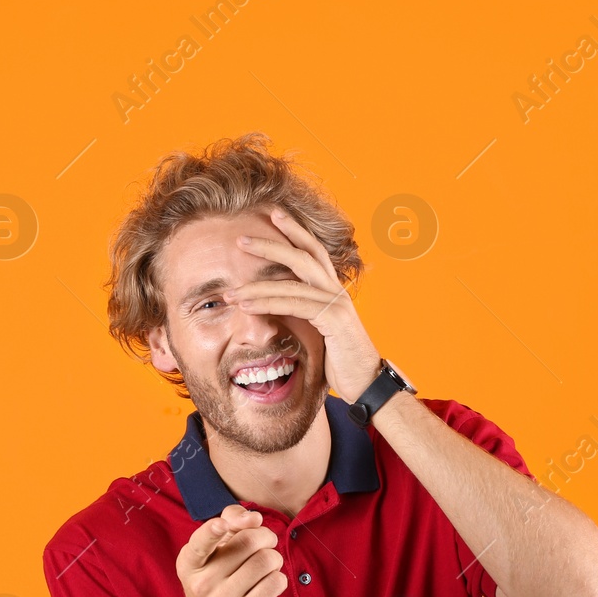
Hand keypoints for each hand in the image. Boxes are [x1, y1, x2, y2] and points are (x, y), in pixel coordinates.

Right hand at [175, 505, 286, 596]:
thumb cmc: (219, 582)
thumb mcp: (214, 552)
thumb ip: (229, 522)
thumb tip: (253, 517)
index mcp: (189, 563)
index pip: (200, 542)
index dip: (212, 531)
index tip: (222, 525)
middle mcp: (202, 584)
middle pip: (249, 541)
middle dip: (265, 537)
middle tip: (265, 544)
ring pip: (266, 560)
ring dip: (275, 559)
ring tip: (266, 567)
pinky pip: (276, 581)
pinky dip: (279, 578)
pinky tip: (268, 585)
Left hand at [233, 208, 381, 403]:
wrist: (367, 382)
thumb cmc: (341, 359)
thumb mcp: (319, 330)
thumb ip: (302, 312)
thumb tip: (275, 305)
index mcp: (333, 288)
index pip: (313, 250)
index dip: (294, 230)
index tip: (272, 214)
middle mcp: (336, 290)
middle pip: (302, 254)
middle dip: (270, 243)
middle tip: (240, 239)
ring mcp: (336, 302)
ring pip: (292, 282)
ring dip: (256, 285)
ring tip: (230, 290)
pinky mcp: (333, 319)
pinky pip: (294, 305)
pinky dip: (267, 303)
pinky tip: (246, 305)